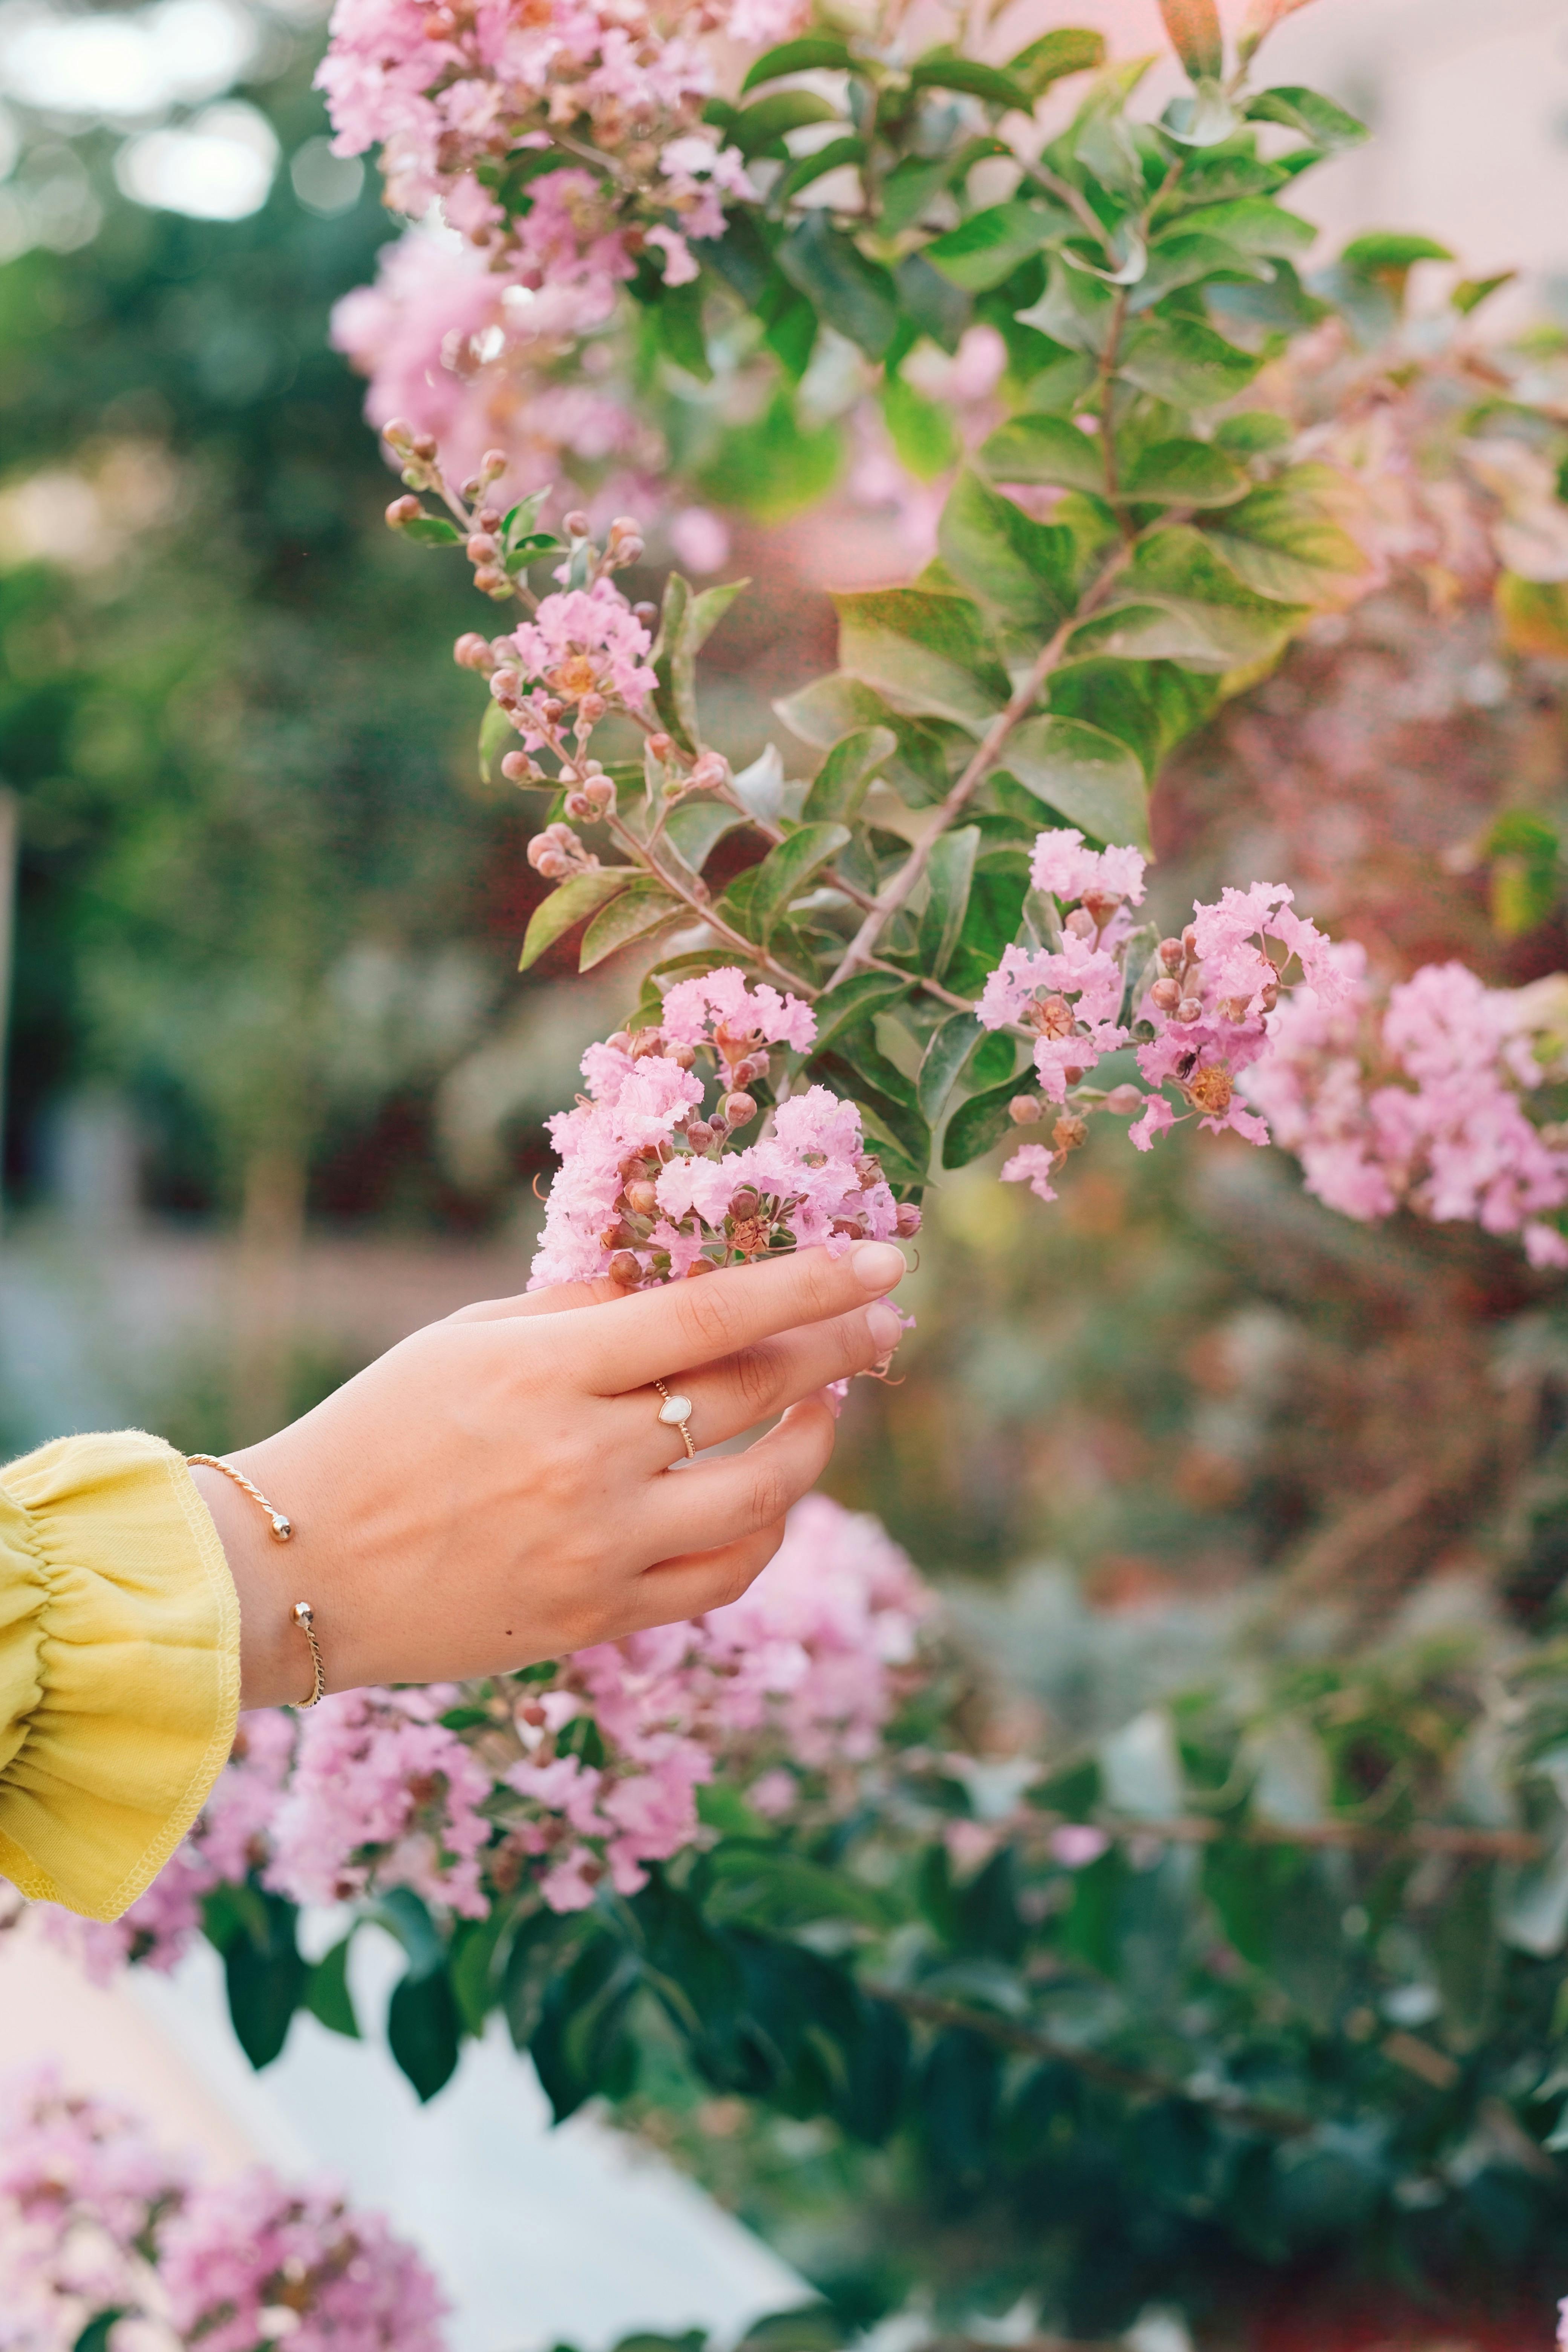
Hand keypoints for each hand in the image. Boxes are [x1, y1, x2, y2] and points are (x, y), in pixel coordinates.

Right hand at [190, 1241, 907, 1707]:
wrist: (298, 1571)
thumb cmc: (377, 1432)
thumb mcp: (463, 1340)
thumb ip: (576, 1313)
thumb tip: (679, 1290)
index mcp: (547, 1371)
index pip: (714, 1313)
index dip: (812, 1283)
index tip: (882, 1259)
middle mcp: (585, 1458)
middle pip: (756, 1394)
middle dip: (839, 1349)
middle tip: (884, 1323)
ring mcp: (598, 1547)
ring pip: (762, 1496)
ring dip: (815, 1442)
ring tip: (829, 1405)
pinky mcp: (597, 1617)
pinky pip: (722, 1576)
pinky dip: (767, 1531)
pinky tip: (775, 1496)